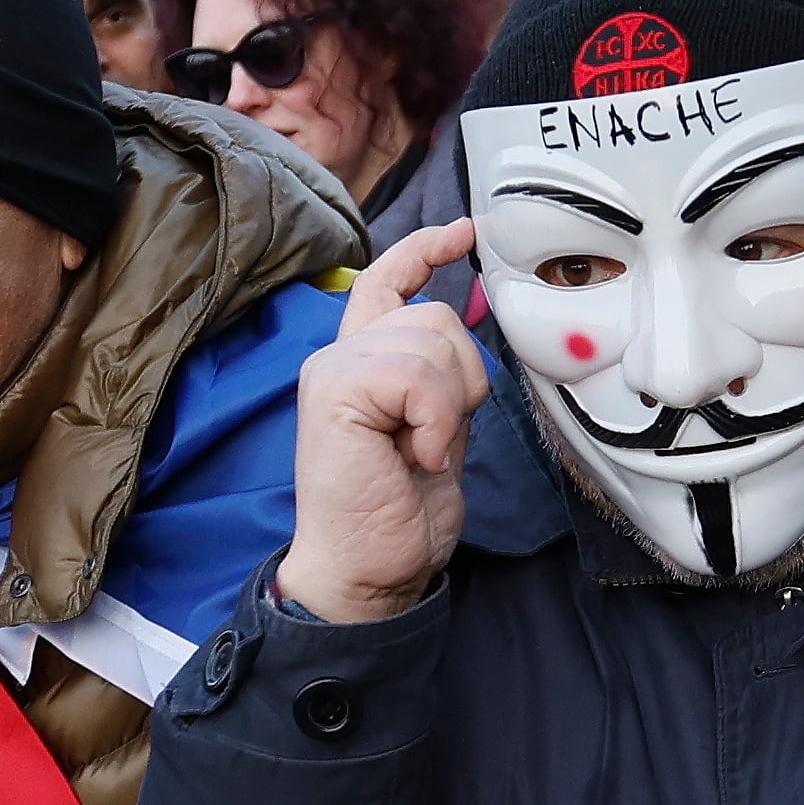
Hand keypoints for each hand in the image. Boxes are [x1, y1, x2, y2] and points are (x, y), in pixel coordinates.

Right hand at [275, 219, 487, 624]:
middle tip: (437, 440)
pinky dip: (437, 420)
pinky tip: (416, 456)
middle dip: (463, 377)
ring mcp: (333, 370)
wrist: (365, 571)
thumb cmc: (397, 515)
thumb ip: (440, 382)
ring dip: (450, 405)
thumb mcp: (435, 433)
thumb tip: (470, 333)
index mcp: (361, 365)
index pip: (386, 283)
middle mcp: (339, 357)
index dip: (424, 250)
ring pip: (430, 341)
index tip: (463, 233)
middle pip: (433, 314)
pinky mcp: (335, 391)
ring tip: (423, 452)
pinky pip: (418, 375)